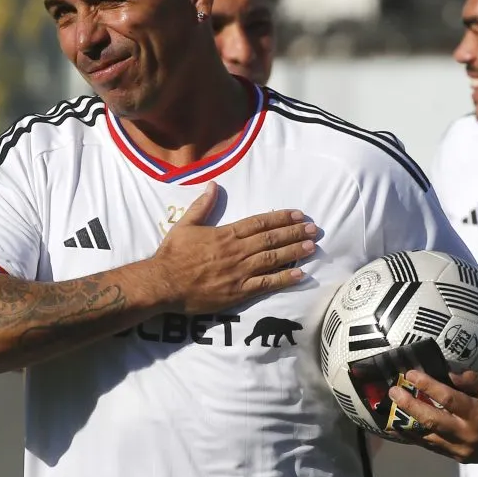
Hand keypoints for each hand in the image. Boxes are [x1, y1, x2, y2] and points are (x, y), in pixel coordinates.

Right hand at [152, 182, 317, 314]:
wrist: (164, 283)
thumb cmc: (173, 254)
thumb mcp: (185, 225)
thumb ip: (202, 206)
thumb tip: (213, 185)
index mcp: (226, 234)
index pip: (259, 222)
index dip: (281, 218)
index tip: (298, 215)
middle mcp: (237, 251)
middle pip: (271, 239)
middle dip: (294, 233)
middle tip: (314, 229)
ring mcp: (239, 272)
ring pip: (273, 259)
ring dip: (294, 252)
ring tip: (311, 246)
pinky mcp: (238, 291)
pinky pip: (266, 284)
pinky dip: (284, 278)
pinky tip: (300, 274)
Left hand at [389, 369, 477, 462]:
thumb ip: (472, 381)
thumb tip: (445, 373)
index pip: (447, 398)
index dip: (427, 384)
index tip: (410, 373)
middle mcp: (468, 434)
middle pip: (432, 419)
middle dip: (409, 404)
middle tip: (392, 391)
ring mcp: (462, 449)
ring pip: (427, 437)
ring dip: (406, 423)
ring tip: (388, 410)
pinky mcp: (458, 458)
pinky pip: (432, 447)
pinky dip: (415, 437)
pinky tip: (399, 428)